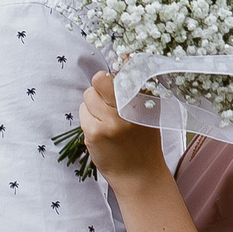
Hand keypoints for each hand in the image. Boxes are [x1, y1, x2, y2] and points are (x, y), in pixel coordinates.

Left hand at [79, 72, 168, 189]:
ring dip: (92, 105)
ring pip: (88, 96)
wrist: (140, 174)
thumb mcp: (149, 111)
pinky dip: (88, 120)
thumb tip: (124, 57)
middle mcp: (128, 108)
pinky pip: (83, 113)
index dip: (116, 72)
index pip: (125, 70)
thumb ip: (138, 86)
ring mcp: (111, 121)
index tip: (116, 78)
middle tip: (108, 101)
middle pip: (100, 80)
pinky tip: (102, 132)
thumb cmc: (144, 140)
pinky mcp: (95, 133)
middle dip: (99, 87)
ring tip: (106, 120)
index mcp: (145, 99)